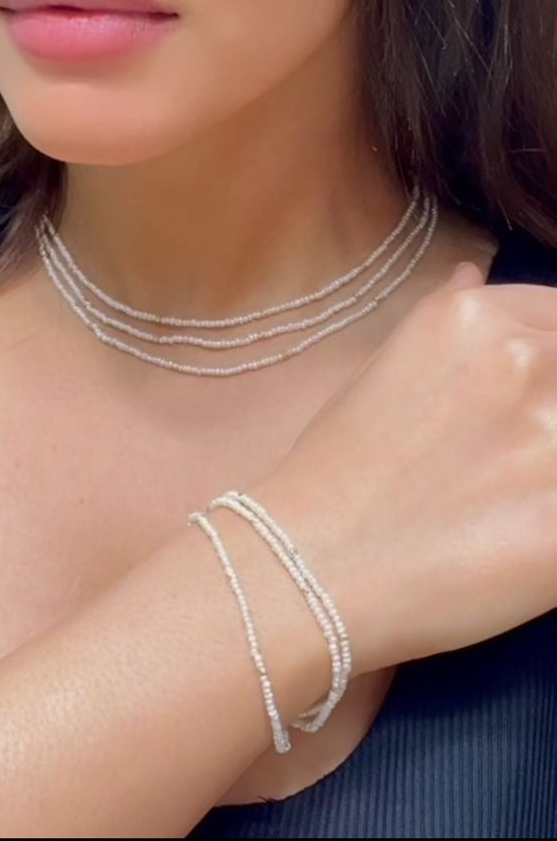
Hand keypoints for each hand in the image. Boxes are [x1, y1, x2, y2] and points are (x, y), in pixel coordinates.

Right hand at [266, 259, 556, 678]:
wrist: (308, 566)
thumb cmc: (335, 473)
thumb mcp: (381, 366)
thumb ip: (445, 316)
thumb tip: (472, 274)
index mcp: (474, 317)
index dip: (552, 360)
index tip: (538, 400)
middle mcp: (521, 358)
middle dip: (553, 414)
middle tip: (516, 457)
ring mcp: (552, 437)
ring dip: (551, 469)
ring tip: (506, 497)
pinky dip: (554, 528)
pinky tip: (520, 538)